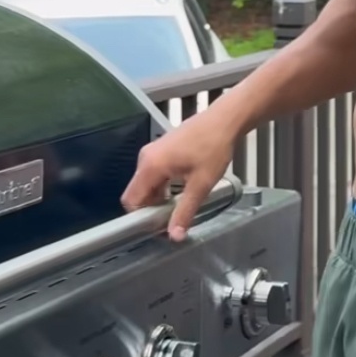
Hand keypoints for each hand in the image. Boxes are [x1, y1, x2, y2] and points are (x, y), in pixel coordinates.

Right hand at [121, 110, 237, 240]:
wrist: (224, 120)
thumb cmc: (214, 148)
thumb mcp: (201, 184)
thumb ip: (185, 211)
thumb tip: (174, 236)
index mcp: (150, 166)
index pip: (131, 200)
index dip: (141, 218)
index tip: (158, 227)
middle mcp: (145, 158)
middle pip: (137, 192)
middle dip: (151, 209)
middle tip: (171, 220)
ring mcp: (152, 151)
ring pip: (146, 184)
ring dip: (158, 198)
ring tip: (180, 207)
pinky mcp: (161, 149)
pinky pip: (153, 174)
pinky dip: (162, 186)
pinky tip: (181, 191)